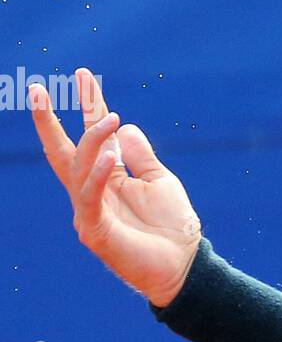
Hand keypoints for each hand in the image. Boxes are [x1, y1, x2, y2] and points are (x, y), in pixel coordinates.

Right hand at [29, 67, 202, 307]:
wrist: (184, 266)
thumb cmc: (174, 227)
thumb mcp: (161, 181)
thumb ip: (142, 156)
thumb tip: (126, 127)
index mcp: (108, 179)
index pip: (93, 138)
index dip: (88, 105)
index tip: (83, 75)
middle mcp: (92, 192)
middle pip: (64, 151)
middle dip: (48, 121)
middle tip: (37, 88)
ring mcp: (89, 211)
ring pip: (79, 168)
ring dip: (93, 140)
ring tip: (111, 118)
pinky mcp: (94, 230)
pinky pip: (90, 195)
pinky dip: (98, 173)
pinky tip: (111, 154)